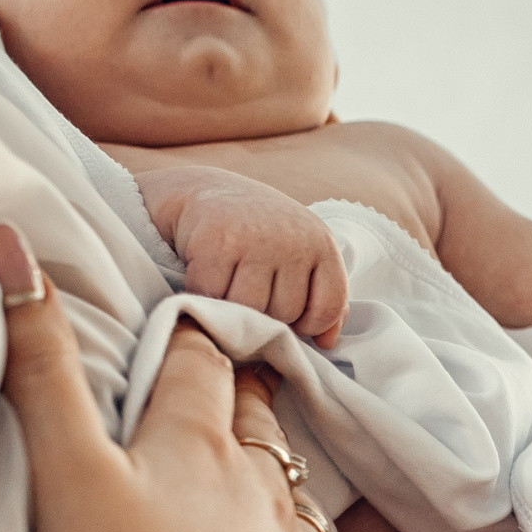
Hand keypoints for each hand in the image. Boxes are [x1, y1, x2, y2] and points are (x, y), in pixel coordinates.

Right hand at [0, 224, 351, 531]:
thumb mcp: (63, 472)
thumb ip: (38, 362)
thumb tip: (10, 239)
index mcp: (199, 445)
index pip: (200, 361)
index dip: (193, 332)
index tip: (192, 315)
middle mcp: (266, 494)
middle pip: (257, 424)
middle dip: (244, 396)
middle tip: (236, 378)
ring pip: (294, 501)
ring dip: (272, 485)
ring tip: (253, 482)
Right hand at [133, 164, 348, 346]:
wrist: (203, 189)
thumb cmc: (257, 234)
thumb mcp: (301, 255)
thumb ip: (322, 298)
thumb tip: (327, 342)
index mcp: (321, 244)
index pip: (328, 307)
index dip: (309, 324)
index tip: (289, 314)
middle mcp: (293, 240)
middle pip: (286, 314)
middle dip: (266, 313)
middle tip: (249, 289)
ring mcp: (253, 240)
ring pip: (250, 310)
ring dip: (233, 308)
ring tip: (228, 284)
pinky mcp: (214, 243)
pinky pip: (212, 297)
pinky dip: (204, 295)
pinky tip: (206, 276)